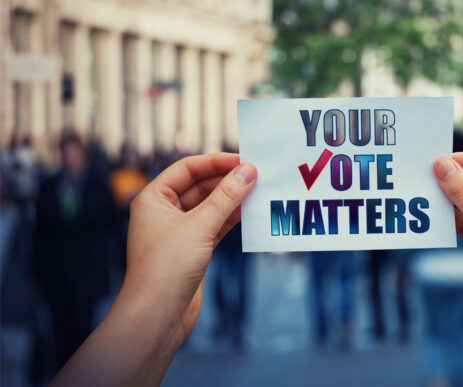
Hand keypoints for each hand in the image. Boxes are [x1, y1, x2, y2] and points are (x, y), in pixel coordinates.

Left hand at [50, 153, 256, 386]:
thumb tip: (248, 170)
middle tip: (256, 174)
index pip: (187, 169)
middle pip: (200, 186)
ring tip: (258, 190)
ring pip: (210, 207)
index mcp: (153, 198)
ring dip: (232, 199)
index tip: (243, 159)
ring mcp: (179, 232)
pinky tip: (251, 212)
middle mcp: (164, 212)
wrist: (158, 315)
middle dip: (226, 180)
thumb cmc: (167, 266)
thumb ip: (227, 197)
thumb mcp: (200, 225)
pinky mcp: (193, 250)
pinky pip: (215, 225)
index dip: (215, 161)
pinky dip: (231, 218)